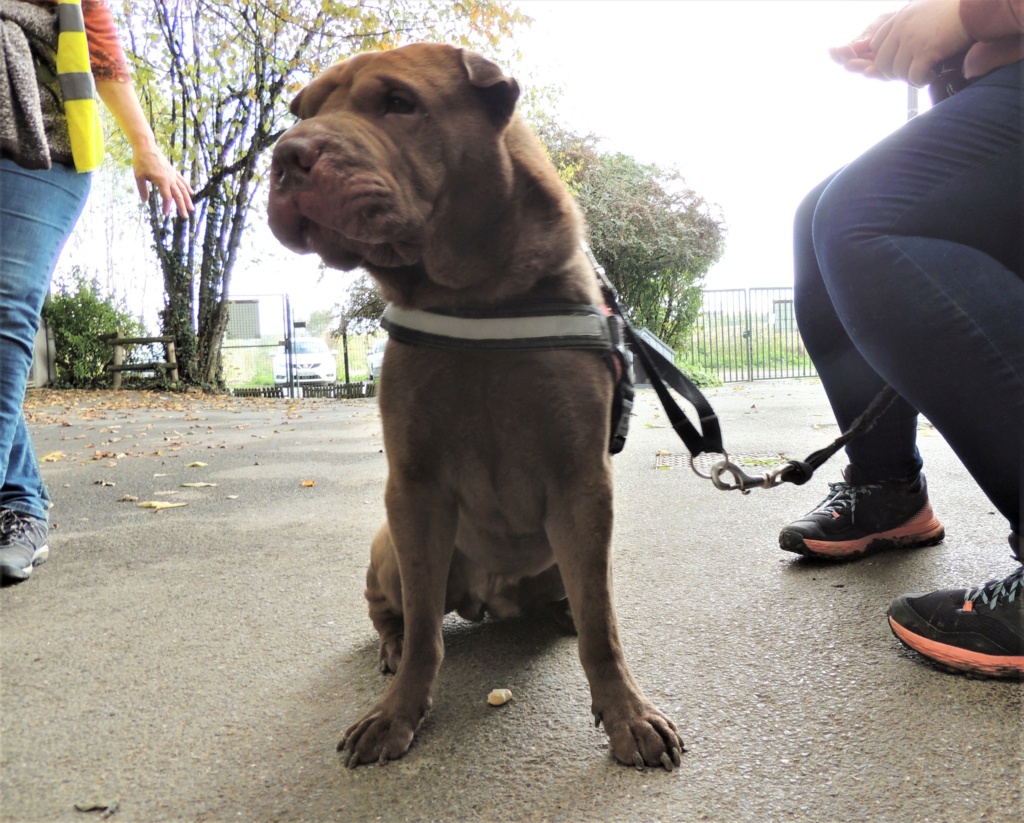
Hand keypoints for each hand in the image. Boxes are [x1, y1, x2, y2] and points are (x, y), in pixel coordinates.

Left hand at [132, 146, 193, 217]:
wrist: (146, 147)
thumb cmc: (141, 161)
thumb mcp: (139, 176)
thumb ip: (143, 190)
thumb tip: (144, 201)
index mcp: (162, 181)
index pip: (167, 197)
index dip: (166, 206)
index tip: (164, 214)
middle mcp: (170, 179)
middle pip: (178, 195)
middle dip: (182, 207)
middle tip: (185, 217)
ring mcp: (172, 174)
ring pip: (183, 189)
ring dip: (188, 199)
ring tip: (192, 208)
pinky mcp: (173, 171)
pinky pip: (182, 180)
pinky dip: (187, 187)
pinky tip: (191, 193)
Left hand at [831, 0, 972, 85]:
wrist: (976, 6)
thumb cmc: (953, 10)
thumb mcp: (922, 11)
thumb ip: (907, 26)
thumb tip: (898, 48)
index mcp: (898, 18)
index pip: (876, 47)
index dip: (886, 60)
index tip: (901, 63)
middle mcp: (901, 28)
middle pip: (882, 64)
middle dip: (895, 73)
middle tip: (913, 72)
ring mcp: (912, 40)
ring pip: (897, 73)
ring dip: (911, 78)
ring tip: (926, 73)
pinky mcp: (926, 51)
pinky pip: (914, 77)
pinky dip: (922, 81)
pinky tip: (933, 75)